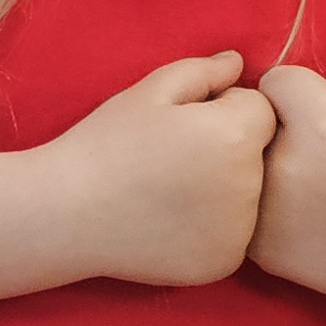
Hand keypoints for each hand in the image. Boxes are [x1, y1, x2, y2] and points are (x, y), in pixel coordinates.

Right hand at [40, 50, 275, 286]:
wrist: (64, 213)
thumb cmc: (104, 144)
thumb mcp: (148, 92)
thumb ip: (202, 72)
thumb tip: (239, 62)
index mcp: (236, 135)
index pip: (261, 111)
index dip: (222, 110)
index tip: (180, 125)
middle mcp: (250, 186)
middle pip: (258, 156)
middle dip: (227, 151)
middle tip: (172, 159)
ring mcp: (239, 231)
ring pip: (248, 198)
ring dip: (222, 191)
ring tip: (167, 192)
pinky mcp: (223, 263)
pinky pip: (232, 237)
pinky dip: (211, 230)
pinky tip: (169, 224)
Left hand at [251, 14, 325, 325]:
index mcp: (324, 128)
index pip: (277, 79)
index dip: (303, 91)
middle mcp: (285, 167)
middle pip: (251, 120)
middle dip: (276, 123)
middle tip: (315, 147)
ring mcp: (265, 211)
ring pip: (239, 161)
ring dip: (259, 159)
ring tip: (305, 177)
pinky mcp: (256, 247)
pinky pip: (237, 203)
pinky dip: (256, 201)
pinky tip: (294, 210)